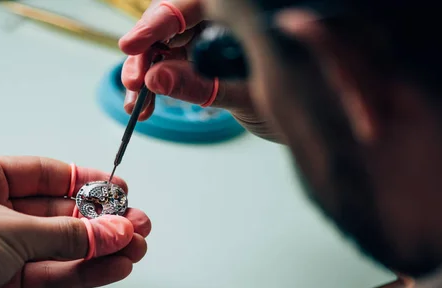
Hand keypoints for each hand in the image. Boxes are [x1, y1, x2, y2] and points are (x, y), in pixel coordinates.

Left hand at [0, 156, 150, 287]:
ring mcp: (1, 248)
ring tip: (136, 248)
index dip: (85, 181)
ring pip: (61, 245)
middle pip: (60, 212)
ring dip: (100, 248)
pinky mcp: (6, 282)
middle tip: (136, 224)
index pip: (45, 174)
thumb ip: (69, 234)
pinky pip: (54, 272)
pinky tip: (115, 268)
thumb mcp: (11, 229)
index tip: (119, 189)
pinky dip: (85, 271)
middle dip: (100, 220)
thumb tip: (116, 232)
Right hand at [119, 0, 280, 141]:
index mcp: (236, 14)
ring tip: (138, 106)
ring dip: (147, 74)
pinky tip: (145, 106)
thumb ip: (201, 86)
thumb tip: (155, 78)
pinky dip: (158, 85)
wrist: (309, 121)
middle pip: (169, 26)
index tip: (132, 45)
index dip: (154, 26)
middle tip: (135, 84)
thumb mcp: (247, 97)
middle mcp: (221, 20)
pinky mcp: (204, 58)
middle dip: (146, 55)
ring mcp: (210, 38)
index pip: (185, 7)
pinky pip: (173, 65)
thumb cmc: (293, 103)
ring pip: (166, 47)